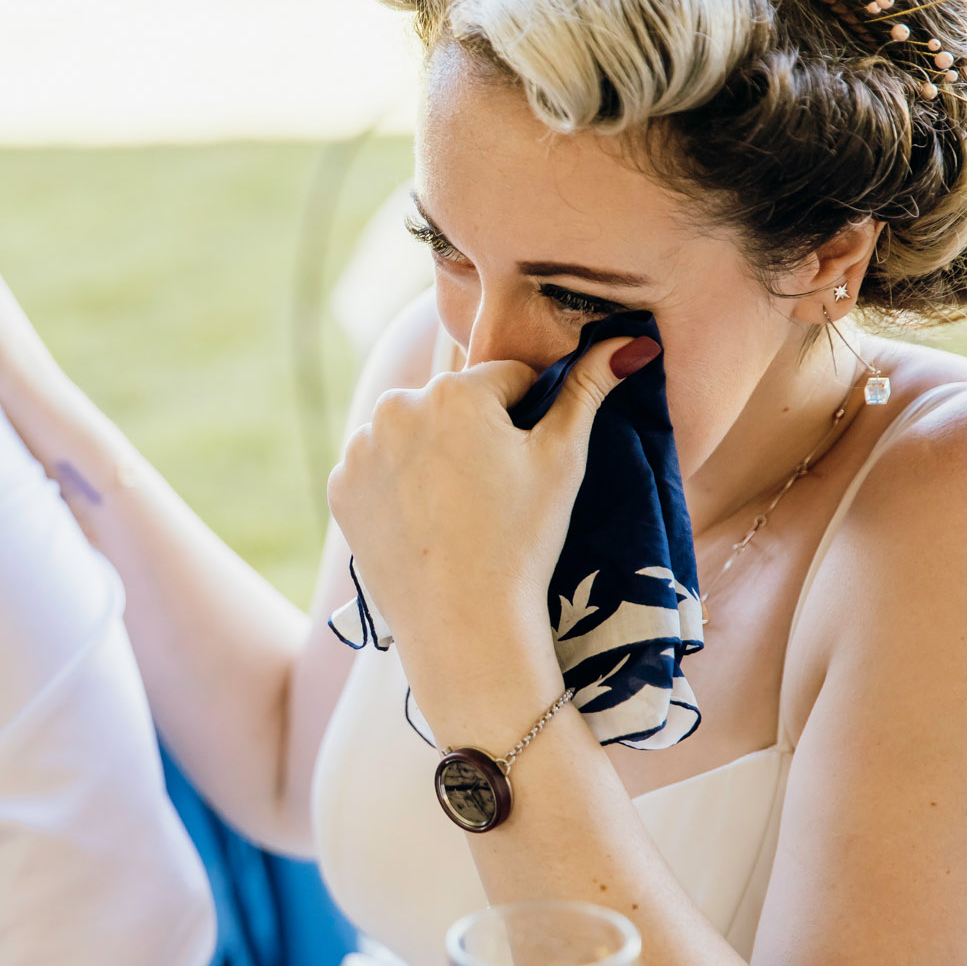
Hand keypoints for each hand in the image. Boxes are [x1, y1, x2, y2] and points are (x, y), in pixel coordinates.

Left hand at [325, 333, 657, 706]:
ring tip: (458, 509)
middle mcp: (395, 406)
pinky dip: (399, 486)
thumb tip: (626, 342)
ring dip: (434, 454)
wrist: (464, 623)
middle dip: (475, 433)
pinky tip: (423, 521)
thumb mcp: (563, 460)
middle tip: (492, 493)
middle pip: (454, 404)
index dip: (529, 419)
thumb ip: (587, 392)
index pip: (507, 380)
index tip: (527, 465)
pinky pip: (379, 470)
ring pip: (413, 434)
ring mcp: (361, 449)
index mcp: (453, 391)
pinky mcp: (341, 487)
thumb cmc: (522, 540)